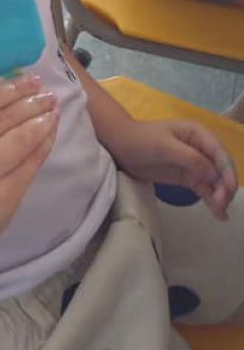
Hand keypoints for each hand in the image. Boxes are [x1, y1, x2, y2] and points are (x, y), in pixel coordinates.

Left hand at [111, 119, 237, 220]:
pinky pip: (204, 189)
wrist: (120, 146)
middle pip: (221, 168)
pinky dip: (212, 200)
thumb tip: (214, 174)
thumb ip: (191, 158)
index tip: (229, 188)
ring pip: (215, 181)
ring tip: (220, 212)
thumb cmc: (142, 140)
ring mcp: (194, 164)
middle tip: (221, 204)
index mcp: (198, 134)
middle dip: (225, 186)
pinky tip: (219, 214)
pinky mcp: (186, 177)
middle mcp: (200, 148)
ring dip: (220, 196)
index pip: (219, 153)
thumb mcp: (165, 147)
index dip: (228, 170)